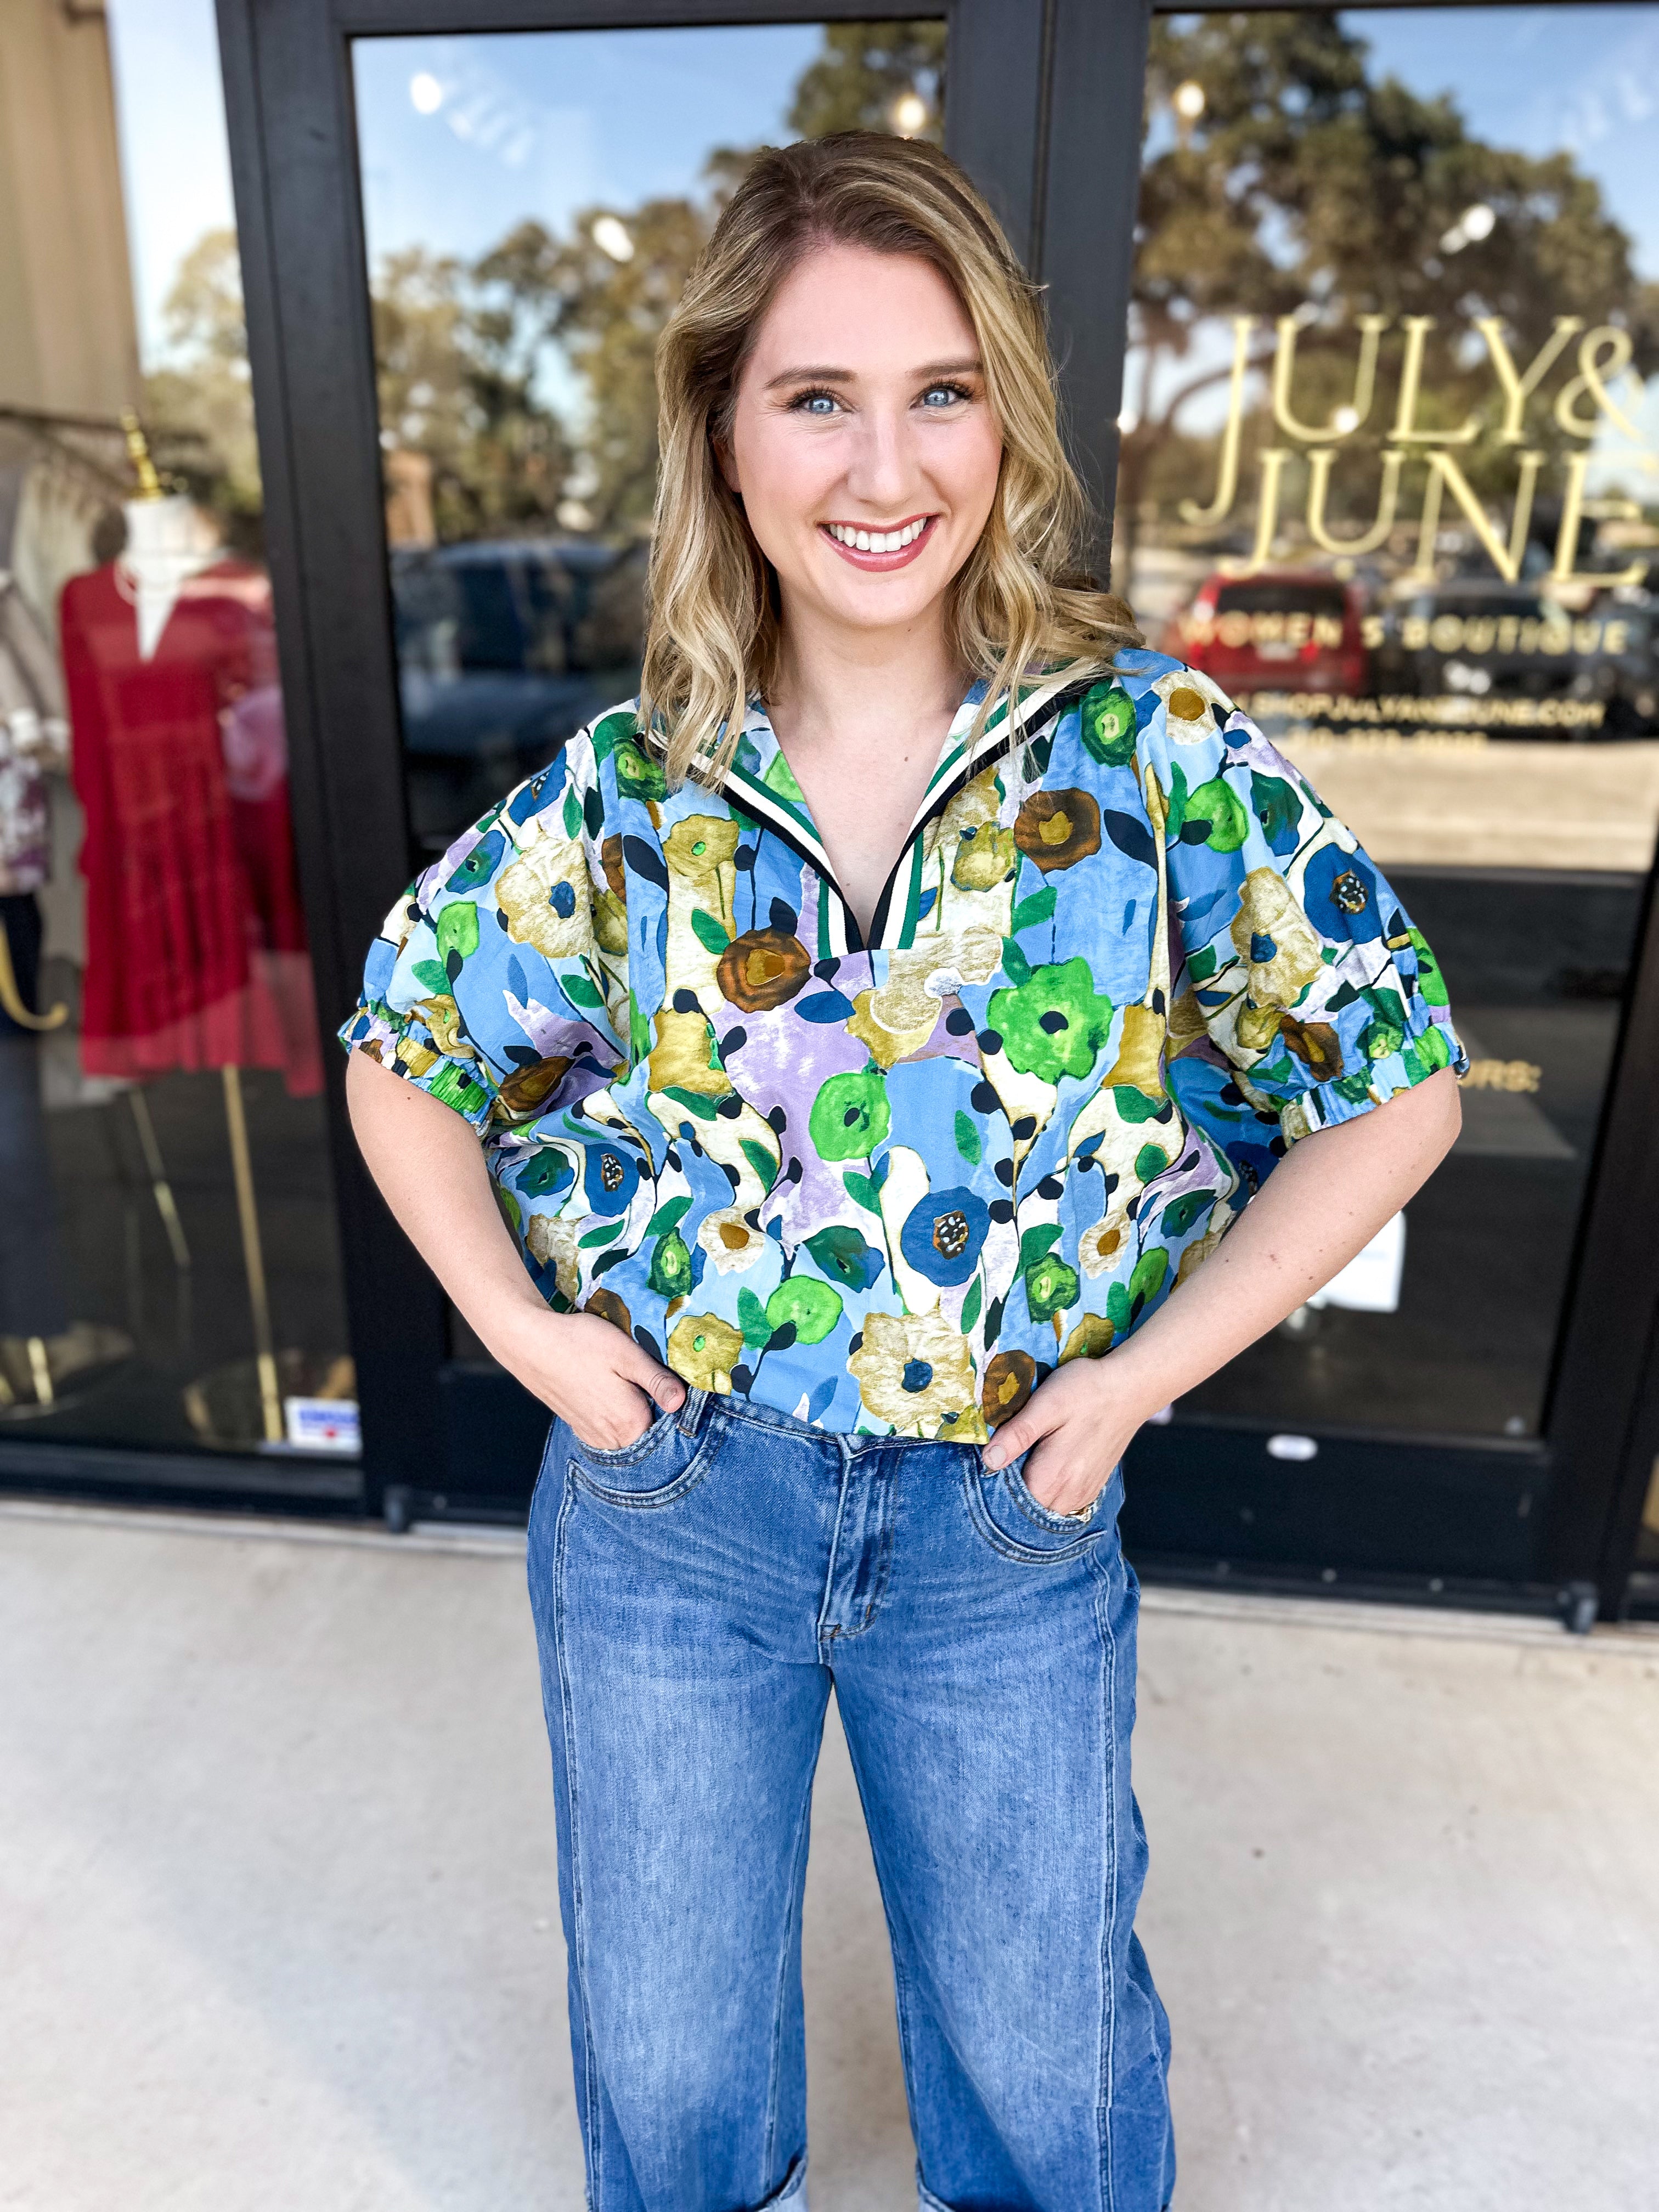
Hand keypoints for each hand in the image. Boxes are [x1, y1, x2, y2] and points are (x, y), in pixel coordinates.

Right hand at [490, 1306, 686, 1453]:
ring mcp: (594, 1436)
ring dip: (637, 1414)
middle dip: (658, 1411)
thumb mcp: (628, 1355)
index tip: (676, 1383)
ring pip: (630, 1433)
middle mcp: (613, 1439)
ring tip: (629, 1383)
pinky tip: (612, 1390)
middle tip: (652, 1378)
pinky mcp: (581, 1428)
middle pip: (651, 1432)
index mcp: (631, 1424)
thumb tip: (681, 1402)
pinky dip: (618, 1416)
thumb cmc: (580, 1343)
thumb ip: (658, 1381)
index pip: (672, 1426)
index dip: (678, 1405)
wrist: (530, 1342)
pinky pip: (611, 1430)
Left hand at [980, 1357, 1155, 1516]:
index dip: (994, 1487)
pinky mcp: (1092, 1487)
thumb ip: (1017, 1434)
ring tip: (1024, 1460)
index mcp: (1054, 1476)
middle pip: (1027, 1509)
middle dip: (1011, 1491)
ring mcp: (1084, 1494)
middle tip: (1004, 1458)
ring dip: (1031, 1492)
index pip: (1011, 1503)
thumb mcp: (1046, 1404)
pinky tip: (1044, 1466)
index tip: (990, 1464)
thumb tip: (989, 1460)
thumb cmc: (1086, 1391)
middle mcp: (1070, 1494)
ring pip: (1045, 1508)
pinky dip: (1048, 1491)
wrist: (1129, 1388)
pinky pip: (1062, 1503)